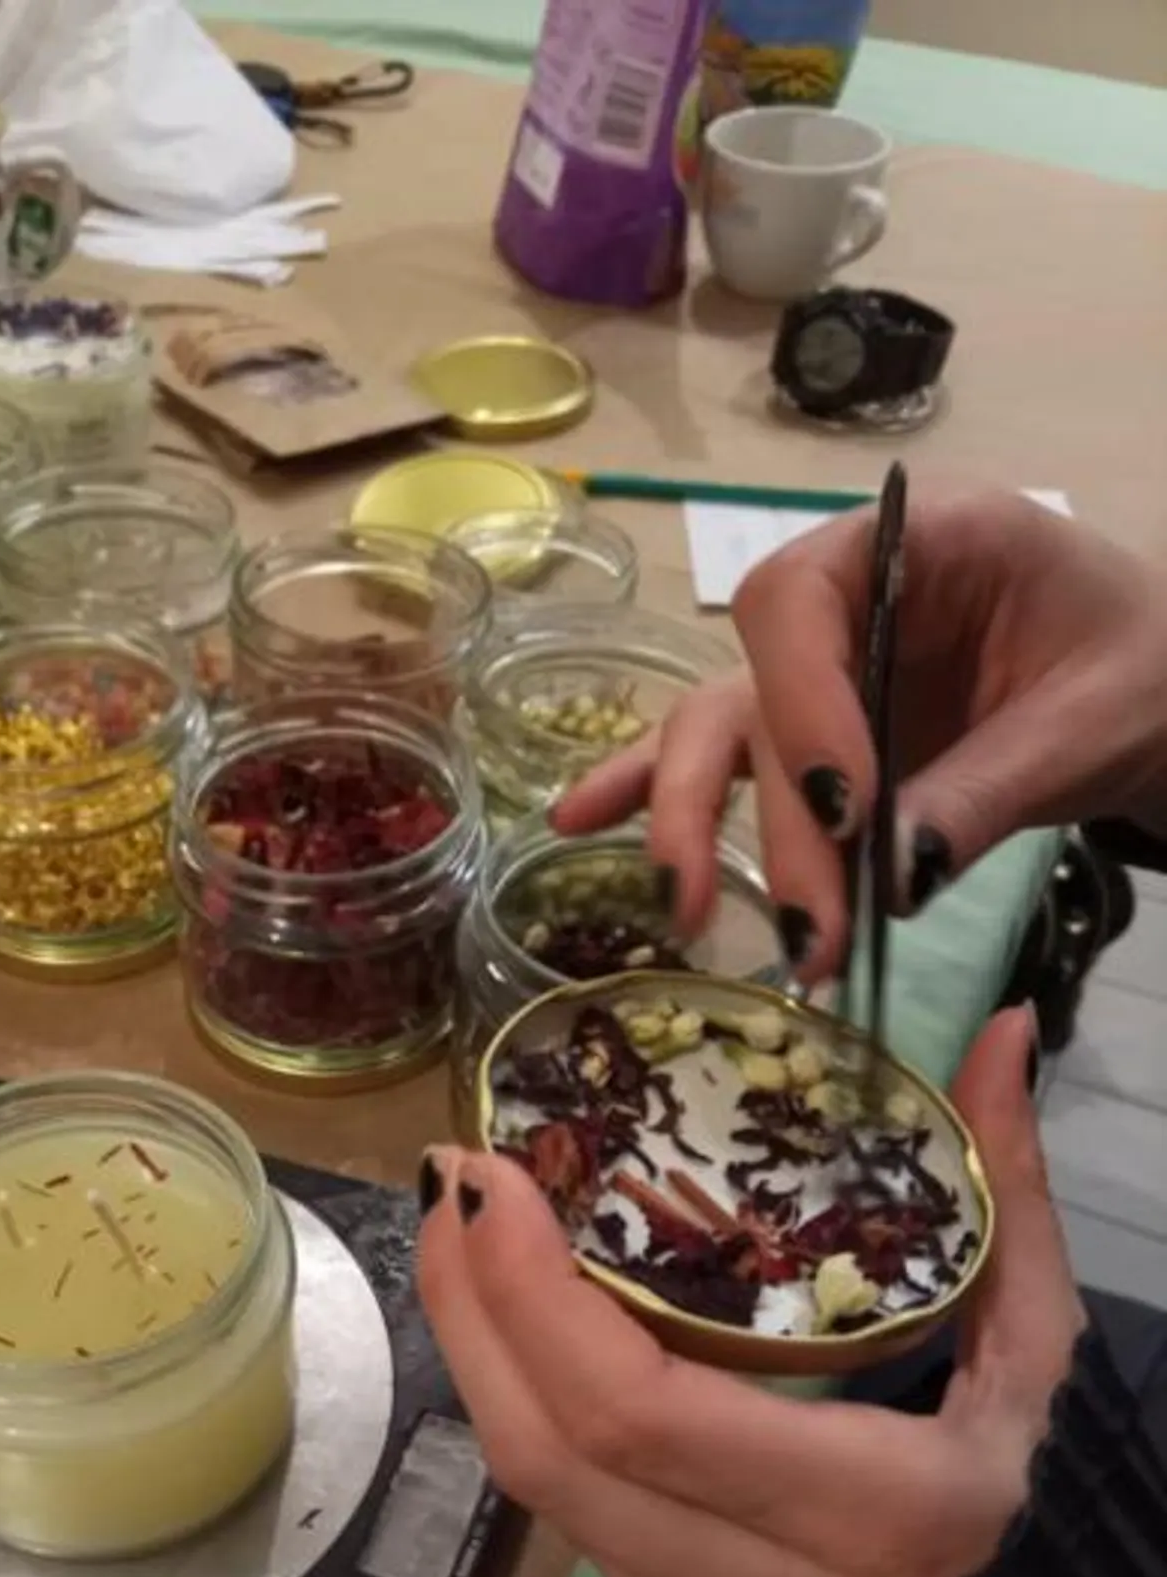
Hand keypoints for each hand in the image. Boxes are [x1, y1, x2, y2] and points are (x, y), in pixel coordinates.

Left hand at [416, 1011, 1084, 1576]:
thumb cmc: (1024, 1471)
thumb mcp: (1038, 1338)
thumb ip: (1007, 1190)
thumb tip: (1000, 1029)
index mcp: (881, 1511)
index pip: (648, 1415)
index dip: (535, 1297)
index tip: (494, 1176)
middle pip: (556, 1452)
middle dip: (472, 1305)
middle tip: (453, 1176)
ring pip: (533, 1488)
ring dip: (472, 1347)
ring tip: (456, 1225)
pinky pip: (558, 1504)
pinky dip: (514, 1396)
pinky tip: (501, 1309)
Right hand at [554, 489, 1166, 980]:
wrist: (1155, 690)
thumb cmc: (1141, 672)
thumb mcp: (1092, 722)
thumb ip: (986, 788)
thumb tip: (888, 877)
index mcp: (919, 539)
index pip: (799, 602)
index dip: (802, 707)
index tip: (851, 813)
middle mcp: (843, 596)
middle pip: (751, 690)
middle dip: (766, 814)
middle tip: (809, 927)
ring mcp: (818, 671)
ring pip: (717, 732)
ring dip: (692, 824)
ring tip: (687, 911)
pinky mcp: (812, 739)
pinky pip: (720, 758)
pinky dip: (647, 792)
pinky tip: (578, 824)